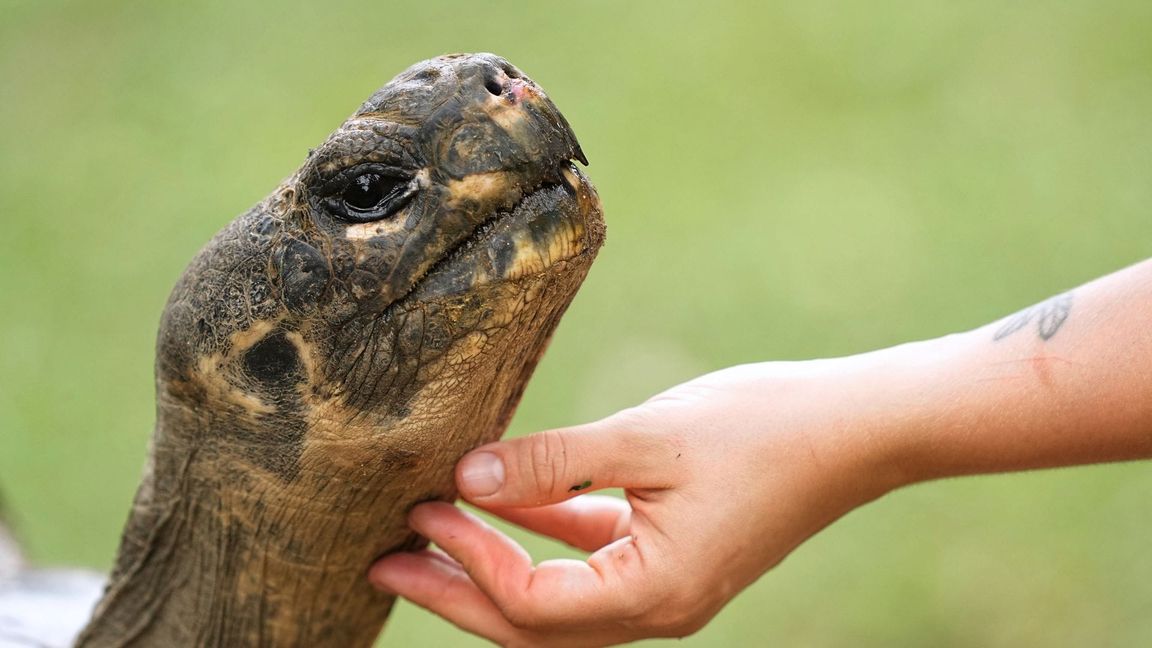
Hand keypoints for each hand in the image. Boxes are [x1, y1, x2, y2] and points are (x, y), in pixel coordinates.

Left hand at [369, 360, 902, 645]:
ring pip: (554, 597)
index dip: (469, 558)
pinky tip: (500, 498)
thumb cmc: (765, 428)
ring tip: (424, 537)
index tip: (424, 508)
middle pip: (531, 623)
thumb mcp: (649, 437)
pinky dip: (540, 534)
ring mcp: (664, 586)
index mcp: (655, 593)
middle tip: (379, 565)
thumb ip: (555, 460)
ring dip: (490, 566)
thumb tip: (466, 472)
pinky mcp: (670, 554)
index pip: (531, 601)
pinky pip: (588, 559)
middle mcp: (656, 607)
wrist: (856, 428)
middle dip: (453, 593)